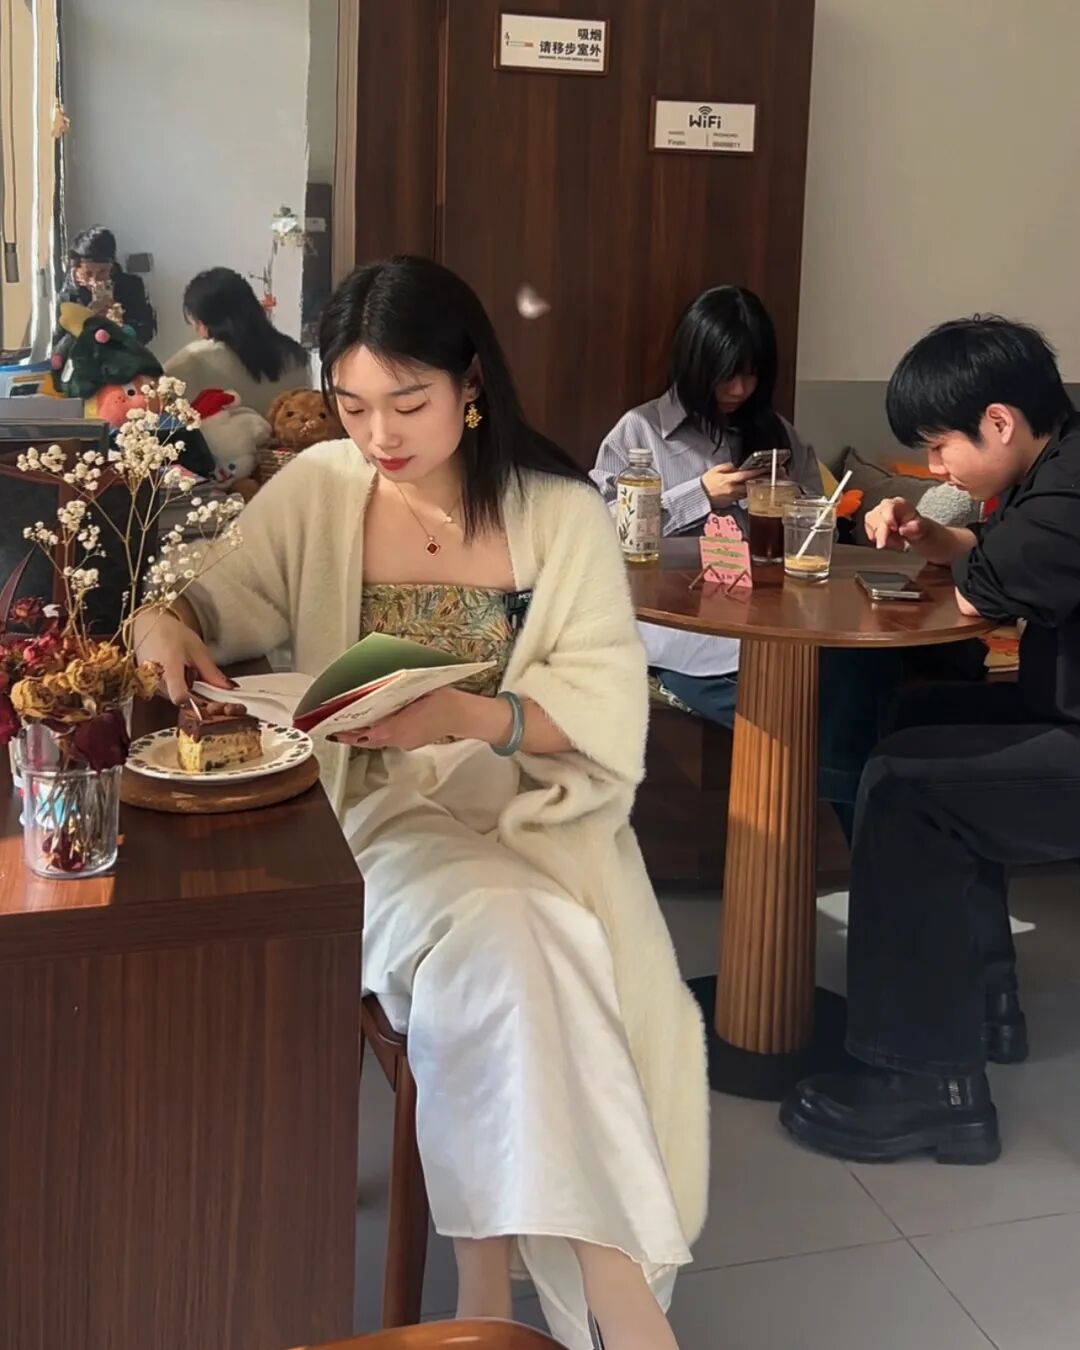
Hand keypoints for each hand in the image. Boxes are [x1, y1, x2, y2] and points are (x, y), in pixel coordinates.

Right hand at [131, 607, 229, 704]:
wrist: (146, 628)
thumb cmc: (171, 635)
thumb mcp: (196, 649)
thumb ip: (211, 672)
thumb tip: (228, 688)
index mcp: (169, 669)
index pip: (181, 697)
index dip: (198, 701)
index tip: (211, 696)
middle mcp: (156, 682)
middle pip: (182, 701)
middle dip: (197, 695)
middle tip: (202, 678)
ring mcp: (150, 687)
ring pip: (176, 699)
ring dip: (188, 691)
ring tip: (188, 672)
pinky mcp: (149, 689)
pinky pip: (169, 694)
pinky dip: (179, 688)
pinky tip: (180, 674)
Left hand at [335, 687, 470, 751]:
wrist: (463, 715)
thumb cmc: (443, 700)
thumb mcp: (418, 690)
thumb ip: (397, 692)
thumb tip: (376, 687)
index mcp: (400, 727)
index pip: (368, 734)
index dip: (350, 734)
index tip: (334, 730)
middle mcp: (400, 739)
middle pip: (369, 740)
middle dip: (351, 735)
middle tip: (334, 727)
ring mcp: (406, 743)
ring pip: (378, 741)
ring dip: (363, 734)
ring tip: (347, 725)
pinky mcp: (410, 742)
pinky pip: (388, 739)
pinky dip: (376, 733)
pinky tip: (372, 724)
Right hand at [701, 462, 765, 509]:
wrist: (699, 495)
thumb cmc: (706, 482)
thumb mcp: (716, 469)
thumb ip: (728, 467)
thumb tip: (736, 467)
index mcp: (728, 480)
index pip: (746, 475)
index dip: (756, 472)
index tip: (763, 469)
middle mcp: (732, 489)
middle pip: (749, 485)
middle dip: (756, 480)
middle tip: (763, 476)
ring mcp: (732, 497)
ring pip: (746, 492)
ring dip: (751, 487)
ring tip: (755, 482)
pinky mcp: (730, 503)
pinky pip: (740, 497)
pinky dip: (743, 493)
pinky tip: (743, 489)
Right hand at [863, 496, 929, 551]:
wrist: (916, 534)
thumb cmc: (920, 529)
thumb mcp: (924, 529)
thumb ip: (916, 528)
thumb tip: (903, 529)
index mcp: (899, 503)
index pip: (888, 507)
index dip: (888, 518)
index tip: (894, 529)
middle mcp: (886, 506)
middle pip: (875, 516)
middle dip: (883, 533)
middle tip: (895, 545)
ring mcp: (877, 514)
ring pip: (871, 525)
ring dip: (882, 537)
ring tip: (897, 543)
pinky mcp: (872, 524)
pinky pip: (870, 533)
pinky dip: (879, 540)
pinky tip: (890, 542)